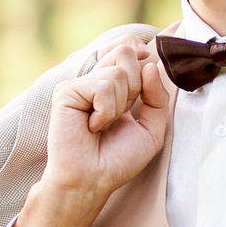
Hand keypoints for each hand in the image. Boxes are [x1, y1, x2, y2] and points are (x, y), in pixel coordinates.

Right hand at [12, 38, 170, 226]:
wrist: (93, 180)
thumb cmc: (118, 159)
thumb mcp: (152, 128)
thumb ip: (158, 96)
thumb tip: (150, 64)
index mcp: (114, 83)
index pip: (129, 46)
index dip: (141, 55)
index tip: (144, 81)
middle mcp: (96, 79)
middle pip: (126, 52)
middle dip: (136, 86)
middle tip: (122, 114)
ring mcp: (80, 84)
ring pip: (118, 72)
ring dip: (120, 105)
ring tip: (104, 125)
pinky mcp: (67, 92)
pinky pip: (102, 87)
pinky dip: (106, 111)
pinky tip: (92, 126)